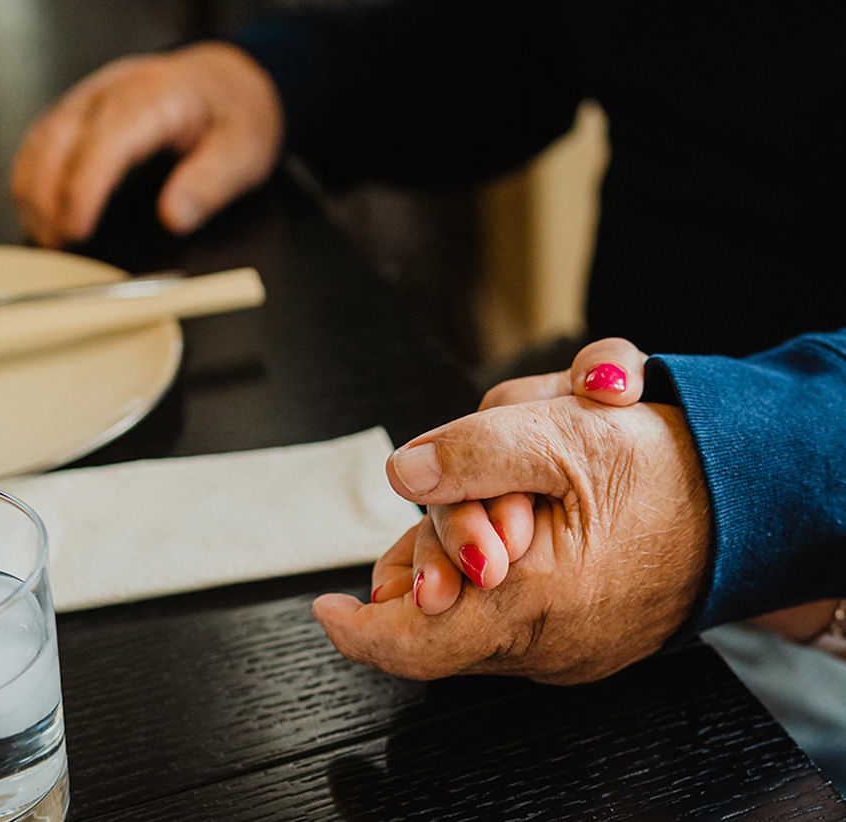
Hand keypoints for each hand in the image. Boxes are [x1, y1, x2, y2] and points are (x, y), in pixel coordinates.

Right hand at [10, 41, 283, 245]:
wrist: (229, 79)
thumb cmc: (236, 114)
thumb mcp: (244, 152)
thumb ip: (209, 185)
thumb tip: (173, 218)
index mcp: (155, 96)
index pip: (106, 142)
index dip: (84, 189)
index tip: (76, 231)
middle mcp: (114, 88)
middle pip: (60, 138)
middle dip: (47, 195)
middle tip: (54, 246)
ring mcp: (92, 95)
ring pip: (43, 136)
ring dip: (33, 188)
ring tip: (42, 235)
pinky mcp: (82, 108)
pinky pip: (44, 137)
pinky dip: (33, 174)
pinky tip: (38, 207)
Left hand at [314, 393, 710, 683]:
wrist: (754, 503)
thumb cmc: (671, 470)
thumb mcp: (565, 433)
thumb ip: (473, 452)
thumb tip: (404, 475)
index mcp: (534, 599)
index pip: (414, 644)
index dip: (359, 631)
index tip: (328, 608)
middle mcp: (547, 643)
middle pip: (437, 611)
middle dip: (433, 546)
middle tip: (463, 500)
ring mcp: (569, 650)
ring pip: (472, 608)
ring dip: (470, 547)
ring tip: (512, 497)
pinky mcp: (584, 640)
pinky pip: (513, 614)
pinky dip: (502, 569)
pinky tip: (529, 521)